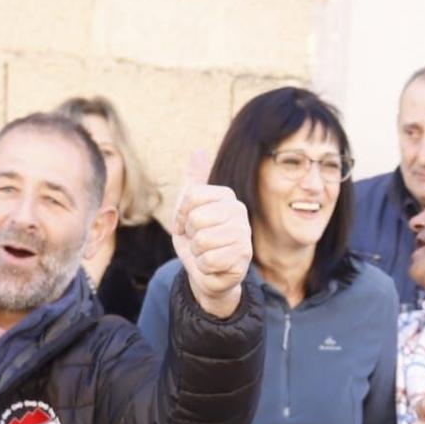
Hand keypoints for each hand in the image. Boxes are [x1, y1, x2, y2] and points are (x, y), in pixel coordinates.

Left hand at [171, 151, 252, 319]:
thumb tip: (198, 151)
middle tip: (199, 240)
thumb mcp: (190, 208)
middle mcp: (239, 212)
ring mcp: (243, 236)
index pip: (192, 195)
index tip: (186, 224)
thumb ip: (194, 180)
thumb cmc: (198, 238)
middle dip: (191, 235)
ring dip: (197, 252)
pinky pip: (209, 260)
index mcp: (227, 197)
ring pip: (202, 241)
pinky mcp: (242, 259)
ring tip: (206, 252)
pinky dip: (204, 267)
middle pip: (197, 219)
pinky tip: (213, 266)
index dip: (181, 215)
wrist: (207, 272)